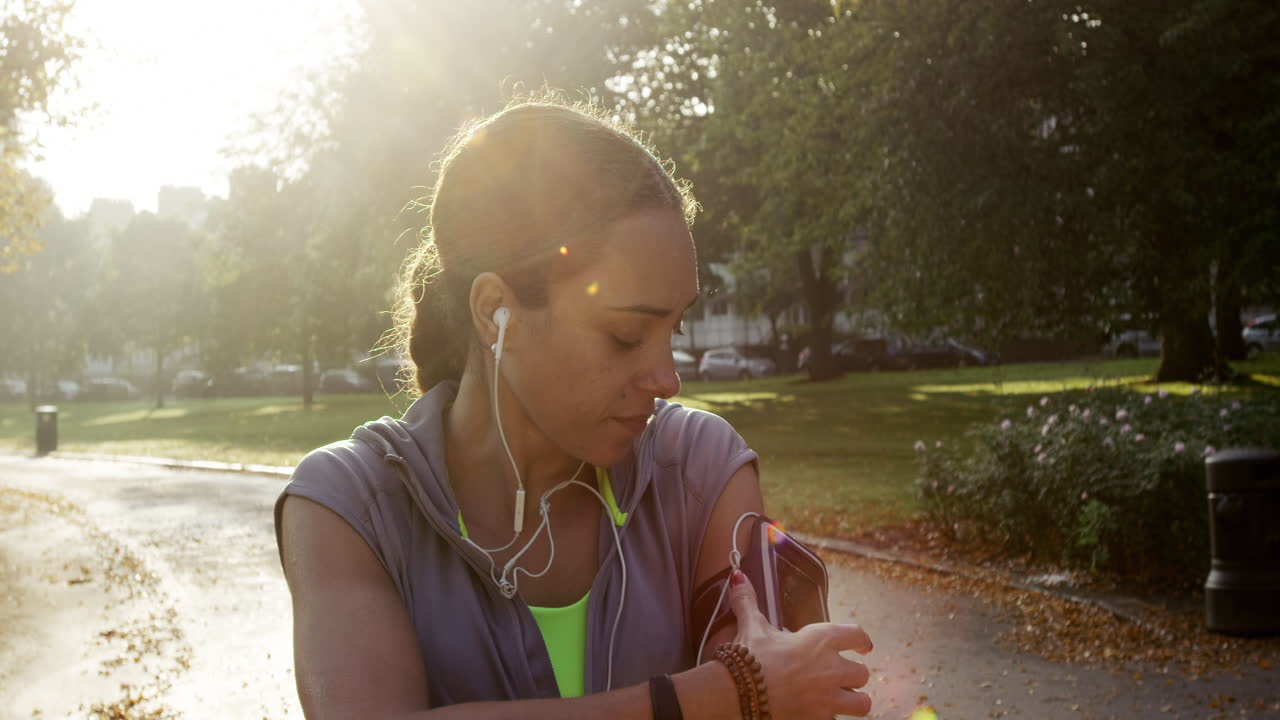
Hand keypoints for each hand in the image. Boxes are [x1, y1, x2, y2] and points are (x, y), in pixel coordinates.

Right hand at [726, 569, 872, 717]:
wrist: (737, 694)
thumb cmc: (748, 658)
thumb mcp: (751, 626)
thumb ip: (748, 601)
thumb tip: (738, 577)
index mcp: (820, 640)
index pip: (857, 635)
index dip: (862, 641)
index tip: (863, 646)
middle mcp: (830, 669)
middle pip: (862, 674)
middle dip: (854, 675)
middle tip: (843, 677)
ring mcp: (827, 699)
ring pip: (862, 703)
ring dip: (853, 701)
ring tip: (842, 700)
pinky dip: (829, 717)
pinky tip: (817, 712)